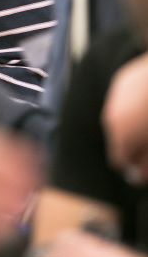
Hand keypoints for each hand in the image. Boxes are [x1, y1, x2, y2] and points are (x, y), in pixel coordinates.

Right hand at [103, 53, 147, 181]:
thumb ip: (145, 165)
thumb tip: (136, 176)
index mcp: (120, 135)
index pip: (118, 160)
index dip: (134, 165)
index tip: (146, 164)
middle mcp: (111, 116)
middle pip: (118, 138)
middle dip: (133, 143)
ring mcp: (116, 96)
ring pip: (122, 118)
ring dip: (134, 123)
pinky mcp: (123, 80)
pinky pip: (126, 100)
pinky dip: (136, 105)